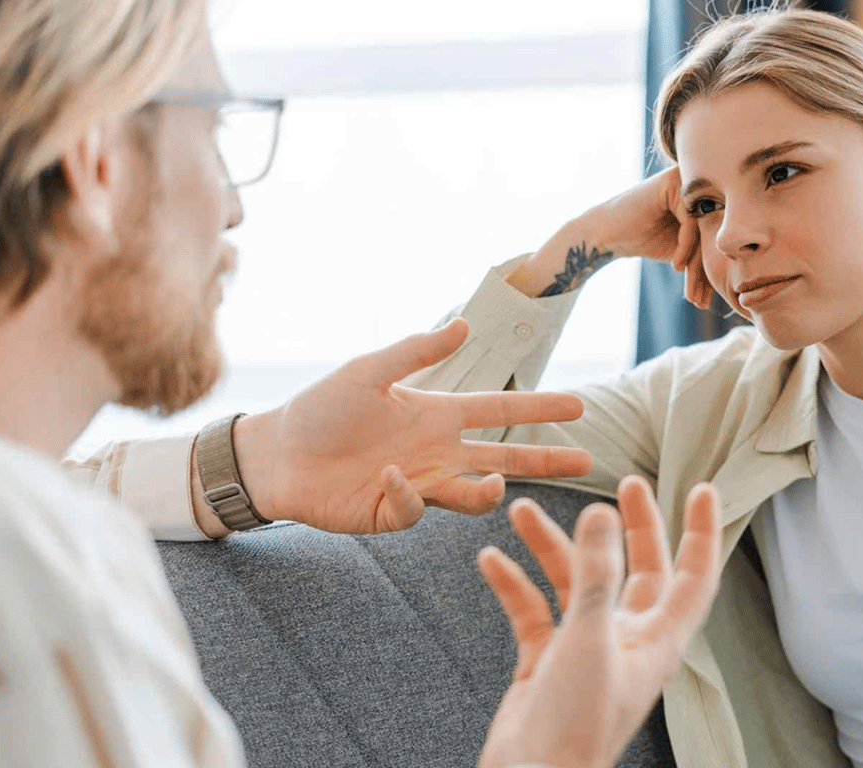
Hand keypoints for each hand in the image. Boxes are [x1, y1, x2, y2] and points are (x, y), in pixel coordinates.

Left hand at [230, 318, 593, 533]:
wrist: (275, 455)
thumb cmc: (319, 409)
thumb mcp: (368, 370)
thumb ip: (416, 351)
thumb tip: (464, 324)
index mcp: (436, 414)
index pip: (500, 411)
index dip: (538, 408)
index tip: (577, 406)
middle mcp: (436, 452)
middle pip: (504, 457)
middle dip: (546, 460)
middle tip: (587, 461)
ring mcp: (419, 485)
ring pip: (473, 494)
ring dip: (489, 492)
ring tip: (496, 484)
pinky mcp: (393, 513)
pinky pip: (416, 510)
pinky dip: (408, 494)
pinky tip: (387, 476)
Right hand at [476, 476, 722, 767]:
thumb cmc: (573, 725)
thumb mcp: (589, 637)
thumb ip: (595, 572)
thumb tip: (601, 512)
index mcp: (656, 641)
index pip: (693, 577)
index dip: (701, 532)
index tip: (701, 488)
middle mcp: (627, 642)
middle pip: (638, 571)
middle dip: (632, 528)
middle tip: (626, 483)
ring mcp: (586, 653)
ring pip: (576, 585)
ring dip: (551, 548)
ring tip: (521, 511)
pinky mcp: (547, 666)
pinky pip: (534, 613)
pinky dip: (515, 584)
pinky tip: (492, 560)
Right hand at [587, 166, 713, 309]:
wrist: (607, 233)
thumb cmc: (644, 240)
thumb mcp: (683, 249)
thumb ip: (706, 252)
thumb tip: (738, 277)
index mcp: (705, 199)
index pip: (718, 237)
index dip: (711, 271)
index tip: (705, 299)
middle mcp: (699, 186)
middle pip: (713, 233)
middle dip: (705, 272)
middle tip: (699, 300)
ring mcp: (686, 181)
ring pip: (704, 229)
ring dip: (696, 264)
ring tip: (690, 292)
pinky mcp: (672, 182)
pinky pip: (690, 220)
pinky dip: (685, 246)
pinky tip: (676, 266)